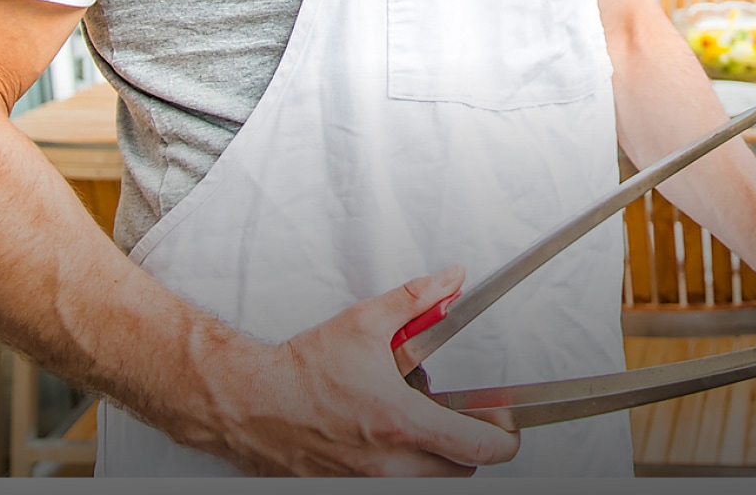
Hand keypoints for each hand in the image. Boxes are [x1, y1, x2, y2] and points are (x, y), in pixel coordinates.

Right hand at [207, 266, 519, 475]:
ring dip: (432, 459)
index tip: (506, 426)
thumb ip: (417, 301)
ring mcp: (366, 482)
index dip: (503, 439)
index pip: (478, 449)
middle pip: (459, 472)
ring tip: (416, 426)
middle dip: (467, 447)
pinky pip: (392, 485)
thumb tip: (451, 282)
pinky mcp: (345, 488)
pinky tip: (382, 438)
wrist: (249, 402)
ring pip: (427, 482)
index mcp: (401, 423)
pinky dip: (399, 467)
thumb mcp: (366, 323)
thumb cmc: (301, 371)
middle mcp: (388, 463)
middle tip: (461, 419)